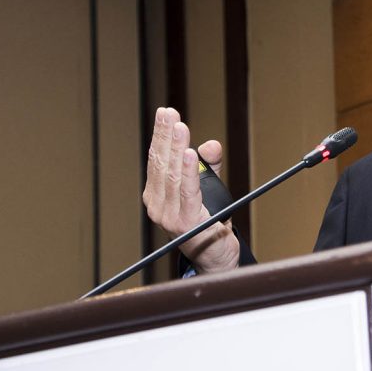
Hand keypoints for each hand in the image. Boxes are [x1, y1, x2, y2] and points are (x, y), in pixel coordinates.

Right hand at [142, 107, 239, 272]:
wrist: (216, 258)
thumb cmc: (209, 223)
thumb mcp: (208, 188)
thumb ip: (209, 166)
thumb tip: (211, 144)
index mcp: (156, 196)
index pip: (155, 159)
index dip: (160, 135)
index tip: (165, 113)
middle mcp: (157, 205)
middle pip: (160, 163)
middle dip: (165, 136)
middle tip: (169, 112)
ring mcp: (169, 216)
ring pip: (172, 174)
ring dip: (176, 148)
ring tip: (180, 126)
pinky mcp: (186, 222)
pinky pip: (188, 191)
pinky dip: (189, 171)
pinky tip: (191, 154)